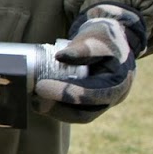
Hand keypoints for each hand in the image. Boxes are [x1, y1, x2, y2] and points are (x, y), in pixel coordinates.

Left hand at [35, 3, 146, 122]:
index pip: (92, 94)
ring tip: (35, 101)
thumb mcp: (96, 37)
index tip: (41, 86)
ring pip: (79, 116)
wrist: (112, 40)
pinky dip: (58, 108)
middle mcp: (113, 98)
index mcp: (118, 82)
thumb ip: (82, 48)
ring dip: (55, 111)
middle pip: (85, 114)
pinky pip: (75, 112)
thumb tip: (60, 57)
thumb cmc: (105, 38)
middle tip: (35, 99)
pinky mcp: (92, 103)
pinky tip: (40, 101)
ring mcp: (103, 103)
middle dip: (57, 108)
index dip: (66, 93)